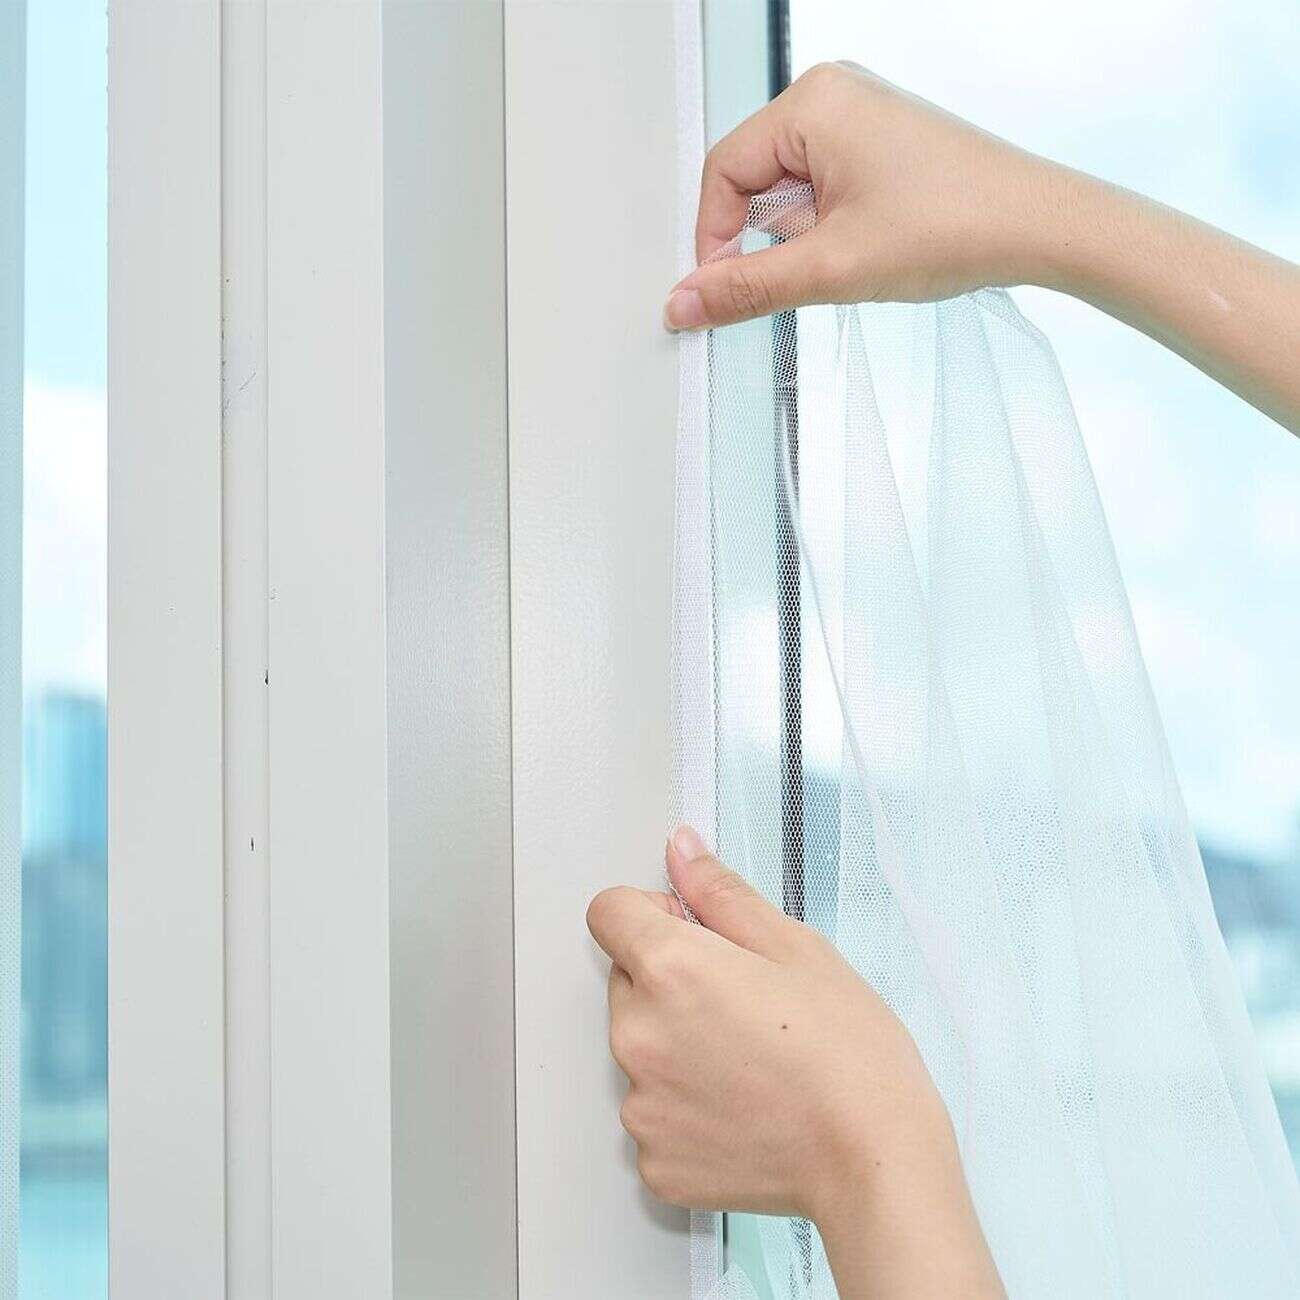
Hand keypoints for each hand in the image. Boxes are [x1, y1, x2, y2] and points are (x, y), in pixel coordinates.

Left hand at [587, 825, 1005, 1298]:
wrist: (875, 1161)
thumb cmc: (849, 1056)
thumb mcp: (795, 947)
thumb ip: (720, 893)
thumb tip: (681, 851)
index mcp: (669, 970)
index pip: (608, 911)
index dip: (653, 912)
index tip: (694, 932)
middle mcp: (638, 1036)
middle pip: (626, 981)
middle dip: (670, 981)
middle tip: (743, 1004)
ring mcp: (641, 1105)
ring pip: (641, 1047)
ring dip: (676, 1044)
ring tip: (750, 1061)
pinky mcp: (654, 1160)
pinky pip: (655, 1111)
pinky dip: (687, 1106)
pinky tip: (743, 1106)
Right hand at [664, 60, 1299, 436]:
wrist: (1041, 226)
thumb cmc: (952, 227)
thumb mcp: (831, 268)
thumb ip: (747, 287)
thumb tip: (683, 303)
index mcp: (811, 103)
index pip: (723, 174)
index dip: (712, 239)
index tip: (721, 293)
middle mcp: (831, 94)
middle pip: (751, 178)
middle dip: (763, 239)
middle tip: (803, 278)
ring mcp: (858, 114)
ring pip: (786, 189)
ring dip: (799, 238)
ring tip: (850, 260)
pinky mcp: (880, 141)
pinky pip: (820, 186)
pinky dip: (824, 227)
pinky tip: (861, 251)